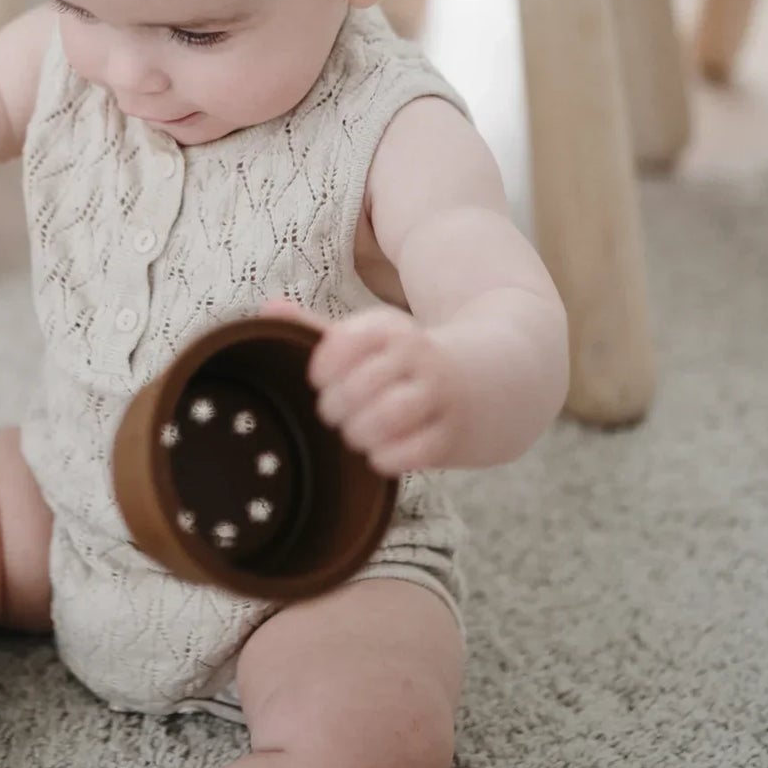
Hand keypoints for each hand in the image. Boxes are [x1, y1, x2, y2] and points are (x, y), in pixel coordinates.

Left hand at [260, 300, 466, 474]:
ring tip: (358, 433)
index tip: (323, 381)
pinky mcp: (453, 433)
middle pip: (355, 388)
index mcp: (389, 328)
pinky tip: (383, 451)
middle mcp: (416, 356)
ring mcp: (438, 395)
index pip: (340, 345)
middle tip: (338, 415)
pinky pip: (409, 453)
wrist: (498, 377)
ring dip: (359, 434)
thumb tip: (268, 309)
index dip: (322, 371)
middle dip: (335, 409)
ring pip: (383, 419)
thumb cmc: (414, 361)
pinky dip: (386, 458)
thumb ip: (321, 330)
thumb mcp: (374, 337)